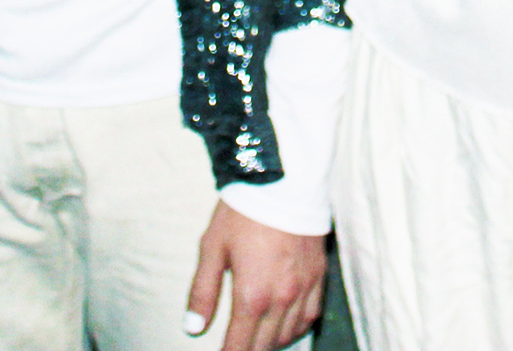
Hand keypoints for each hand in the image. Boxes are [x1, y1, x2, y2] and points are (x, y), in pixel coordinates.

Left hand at [184, 200, 324, 349]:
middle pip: (265, 346)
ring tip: (256, 338)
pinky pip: (310, 315)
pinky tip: (284, 324)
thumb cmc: (243, 210)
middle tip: (236, 347)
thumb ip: (202, 292)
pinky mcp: (318, 274)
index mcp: (252, 295)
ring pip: (288, 334)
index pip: (240, 347)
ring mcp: (304, 288)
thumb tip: (193, 328)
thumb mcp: (212, 247)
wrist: (284, 178)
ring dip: (270, 342)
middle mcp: (281, 298)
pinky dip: (296, 327)